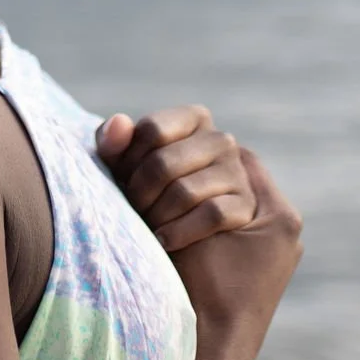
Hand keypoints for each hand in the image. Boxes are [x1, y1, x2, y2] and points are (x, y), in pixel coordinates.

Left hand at [95, 106, 253, 251]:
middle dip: (140, 193)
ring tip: (147, 226)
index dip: (127, 159)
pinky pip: (210, 215)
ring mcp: (237, 172)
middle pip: (163, 164)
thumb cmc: (147, 188)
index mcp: (193, 119)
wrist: (181, 235)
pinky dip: (180, 232)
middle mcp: (221, 140)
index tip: (121, 179)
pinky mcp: (245, 205)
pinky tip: (164, 240)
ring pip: (184, 192)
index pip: (151, 130)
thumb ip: (114, 142)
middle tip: (132, 210)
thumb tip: (119, 122)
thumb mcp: (125, 165)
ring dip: (157, 216)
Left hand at [97, 107, 303, 359]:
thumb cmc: (159, 275)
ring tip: (149, 230)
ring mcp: (275, 204)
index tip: (125, 155)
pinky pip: (220, 208)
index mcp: (222, 166)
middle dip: (158, 168)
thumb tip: (115, 122)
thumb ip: (129, 163)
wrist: (191, 343)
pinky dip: (184, 228)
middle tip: (134, 203)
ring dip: (169, 201)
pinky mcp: (281, 228)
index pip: (196, 117)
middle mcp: (256, 180)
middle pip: (208, 138)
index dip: (159, 128)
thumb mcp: (139, 208)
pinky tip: (165, 247)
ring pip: (214, 171)